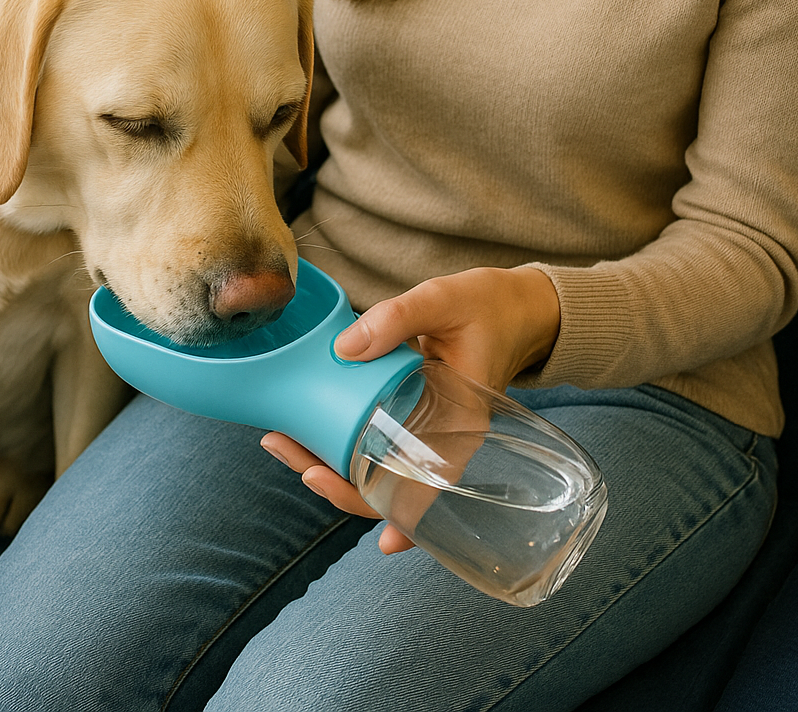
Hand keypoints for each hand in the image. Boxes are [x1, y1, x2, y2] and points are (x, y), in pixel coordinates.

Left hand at [261, 265, 560, 551]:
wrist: (519, 307)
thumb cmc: (488, 305)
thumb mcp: (443, 300)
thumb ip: (397, 318)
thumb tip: (343, 349)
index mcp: (459, 428)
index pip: (413, 487)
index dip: (364, 498)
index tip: (319, 482)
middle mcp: (444, 444)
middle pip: (384, 487)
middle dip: (328, 479)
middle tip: (279, 445)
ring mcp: (428, 434)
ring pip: (377, 470)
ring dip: (330, 465)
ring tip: (281, 441)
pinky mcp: (417, 417)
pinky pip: (381, 446)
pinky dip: (347, 449)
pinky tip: (311, 445)